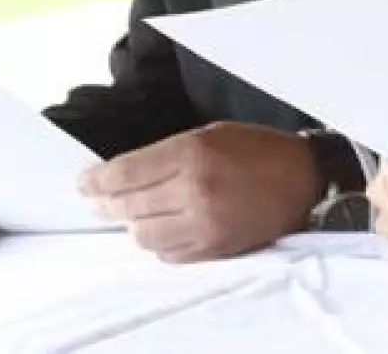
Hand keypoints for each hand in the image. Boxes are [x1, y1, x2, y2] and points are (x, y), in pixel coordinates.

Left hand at [78, 121, 318, 262]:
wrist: (304, 180)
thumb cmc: (259, 149)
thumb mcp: (211, 134)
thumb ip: (168, 154)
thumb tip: (127, 175)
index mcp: (192, 153)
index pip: (127, 173)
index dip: (97, 181)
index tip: (83, 183)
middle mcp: (194, 190)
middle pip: (129, 206)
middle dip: (106, 204)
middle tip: (97, 202)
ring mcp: (204, 224)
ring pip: (144, 235)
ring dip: (132, 225)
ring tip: (132, 215)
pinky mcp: (215, 248)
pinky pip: (168, 254)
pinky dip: (158, 243)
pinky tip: (161, 229)